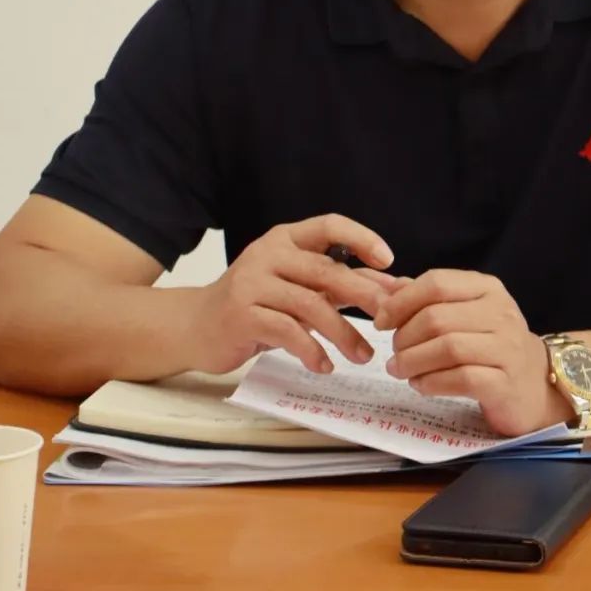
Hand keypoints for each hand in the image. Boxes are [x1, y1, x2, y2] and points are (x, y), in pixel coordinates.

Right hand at [187, 214, 400, 374]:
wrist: (196, 326)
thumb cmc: (255, 304)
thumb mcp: (298, 286)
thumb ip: (340, 283)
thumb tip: (393, 286)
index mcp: (285, 239)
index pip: (329, 225)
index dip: (361, 238)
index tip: (389, 260)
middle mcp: (269, 254)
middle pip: (326, 270)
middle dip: (364, 294)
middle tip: (389, 319)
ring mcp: (252, 283)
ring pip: (309, 304)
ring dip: (342, 332)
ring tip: (363, 354)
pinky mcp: (241, 315)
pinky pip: (286, 331)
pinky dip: (311, 350)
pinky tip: (324, 365)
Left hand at [374, 269, 572, 436]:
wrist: (536, 385)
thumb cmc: (492, 345)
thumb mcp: (465, 313)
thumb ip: (427, 298)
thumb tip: (386, 289)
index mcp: (487, 288)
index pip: (437, 282)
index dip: (401, 301)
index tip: (381, 320)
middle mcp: (501, 312)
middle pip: (437, 317)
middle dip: (404, 336)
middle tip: (393, 352)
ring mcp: (506, 347)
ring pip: (447, 348)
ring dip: (413, 361)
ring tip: (399, 369)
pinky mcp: (505, 383)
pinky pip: (461, 379)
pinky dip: (431, 382)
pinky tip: (420, 385)